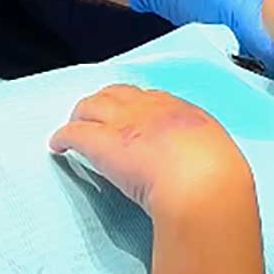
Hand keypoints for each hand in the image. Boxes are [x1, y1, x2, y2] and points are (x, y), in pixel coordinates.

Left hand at [49, 84, 251, 217]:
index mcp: (179, 110)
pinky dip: (63, 136)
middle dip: (104, 101)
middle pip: (116, 93)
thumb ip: (202, 150)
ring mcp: (123, 122)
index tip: (130, 114)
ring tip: (74, 124)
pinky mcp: (102, 143)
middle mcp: (148, 108)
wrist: (200, 180)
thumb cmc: (216, 173)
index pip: (150, 98)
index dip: (135, 104)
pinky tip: (56, 145)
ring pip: (91, 105)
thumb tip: (202, 165)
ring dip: (81, 113)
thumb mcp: (216, 151)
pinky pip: (74, 133)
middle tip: (95, 113)